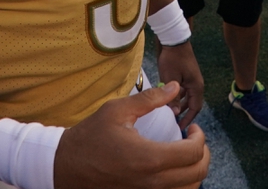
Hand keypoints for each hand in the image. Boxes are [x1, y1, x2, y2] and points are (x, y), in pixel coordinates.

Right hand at [54, 82, 208, 188]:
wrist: (64, 167)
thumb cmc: (90, 137)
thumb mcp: (117, 111)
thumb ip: (150, 99)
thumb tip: (175, 88)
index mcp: (149, 158)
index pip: (193, 153)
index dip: (200, 138)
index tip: (191, 129)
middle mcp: (152, 183)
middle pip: (197, 174)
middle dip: (203, 155)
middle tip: (193, 141)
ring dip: (193, 172)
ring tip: (183, 155)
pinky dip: (180, 184)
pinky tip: (170, 170)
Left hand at [157, 42, 204, 129]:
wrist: (172, 39)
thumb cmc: (173, 58)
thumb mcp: (171, 78)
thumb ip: (174, 97)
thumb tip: (175, 114)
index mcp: (196, 86)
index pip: (196, 108)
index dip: (188, 119)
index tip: (180, 129)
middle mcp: (195, 84)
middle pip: (192, 104)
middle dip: (184, 114)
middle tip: (173, 124)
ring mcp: (189, 79)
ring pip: (186, 97)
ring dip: (179, 106)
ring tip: (168, 114)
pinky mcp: (182, 75)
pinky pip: (181, 91)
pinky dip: (176, 97)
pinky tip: (165, 100)